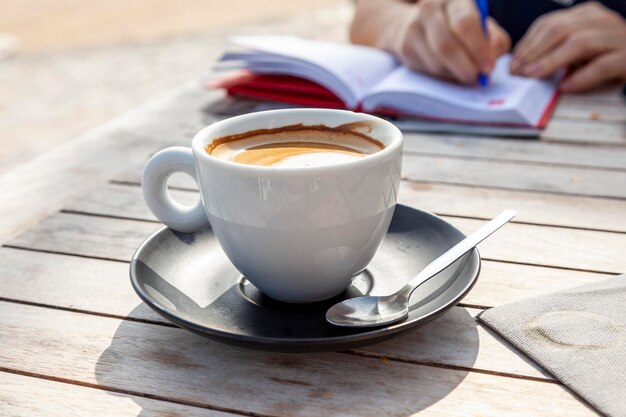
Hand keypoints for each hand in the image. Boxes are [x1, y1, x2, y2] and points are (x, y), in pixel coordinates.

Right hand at [393, 0, 509, 83]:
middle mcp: (430, 8)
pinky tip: (451, 70)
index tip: (488, 67)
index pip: (464, 23)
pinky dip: (444, 76)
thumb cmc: (459, 25)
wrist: (419, 22)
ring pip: (437, 63)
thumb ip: (494, 40)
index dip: (478, 49)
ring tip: (466, 73)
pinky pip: (428, 70)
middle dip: (465, 67)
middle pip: (446, 46)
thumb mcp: (482, 25)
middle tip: (477, 78)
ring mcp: (413, 28)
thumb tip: (490, 59)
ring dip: (455, 74)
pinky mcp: (405, 47)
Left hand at [511, 2, 625, 91]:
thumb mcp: (579, 48)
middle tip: (517, 71)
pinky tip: (565, 86)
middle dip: (533, 51)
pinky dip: (581, 77)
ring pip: (579, 43)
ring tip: (532, 76)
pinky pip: (602, 66)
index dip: (527, 43)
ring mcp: (618, 38)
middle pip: (561, 30)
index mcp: (588, 15)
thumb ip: (556, 49)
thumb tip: (522, 63)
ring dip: (550, 61)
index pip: (549, 23)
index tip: (512, 62)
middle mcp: (603, 21)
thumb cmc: (608, 56)